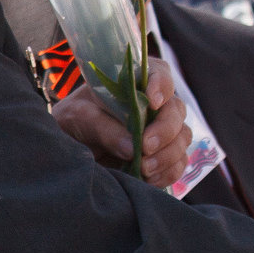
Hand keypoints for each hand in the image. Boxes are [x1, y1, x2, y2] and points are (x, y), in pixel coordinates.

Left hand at [52, 60, 190, 187]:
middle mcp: (157, 103)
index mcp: (136, 82)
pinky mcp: (164, 154)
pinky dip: (168, 173)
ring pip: (182, 139)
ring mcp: (164, 129)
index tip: (153, 101)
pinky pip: (178, 163)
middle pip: (175, 111)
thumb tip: (132, 148)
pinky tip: (150, 179)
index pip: (159, 73)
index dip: (161, 85)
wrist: (72, 144)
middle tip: (145, 147)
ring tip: (144, 168)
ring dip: (167, 156)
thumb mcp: (78, 117)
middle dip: (164, 131)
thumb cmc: (75, 119)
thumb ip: (103, 128)